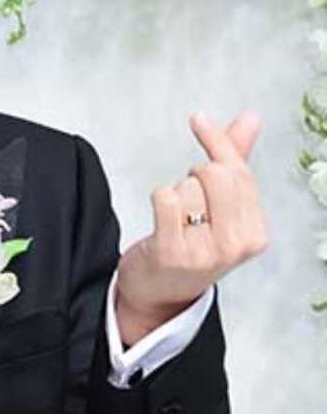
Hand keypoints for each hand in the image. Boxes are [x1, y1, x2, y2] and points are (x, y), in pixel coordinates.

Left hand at [115, 110, 270, 344]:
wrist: (160, 295)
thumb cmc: (191, 245)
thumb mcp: (222, 209)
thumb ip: (236, 161)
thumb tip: (250, 118)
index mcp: (255, 234)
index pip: (240, 173)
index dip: (217, 142)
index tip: (199, 120)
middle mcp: (235, 246)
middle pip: (214, 175)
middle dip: (193, 175)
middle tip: (187, 197)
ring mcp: (203, 253)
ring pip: (186, 187)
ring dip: (175, 194)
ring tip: (175, 221)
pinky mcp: (171, 254)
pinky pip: (165, 199)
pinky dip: (158, 198)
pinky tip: (160, 220)